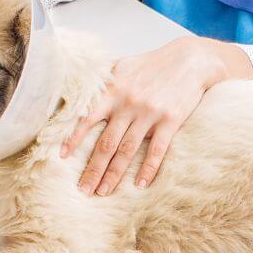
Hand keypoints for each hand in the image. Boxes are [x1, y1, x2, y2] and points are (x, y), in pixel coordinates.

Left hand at [63, 36, 248, 194]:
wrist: (190, 60)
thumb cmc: (153, 65)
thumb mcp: (123, 66)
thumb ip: (102, 83)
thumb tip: (78, 97)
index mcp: (113, 90)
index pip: (86, 118)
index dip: (73, 138)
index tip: (62, 157)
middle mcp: (128, 103)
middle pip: (106, 143)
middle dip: (92, 169)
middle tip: (83, 190)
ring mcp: (149, 114)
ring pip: (127, 151)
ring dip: (114, 175)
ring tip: (103, 191)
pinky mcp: (170, 121)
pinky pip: (156, 151)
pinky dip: (148, 169)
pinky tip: (140, 184)